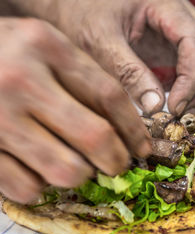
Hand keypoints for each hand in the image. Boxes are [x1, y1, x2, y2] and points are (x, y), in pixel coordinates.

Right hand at [0, 18, 150, 202]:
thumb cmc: (6, 53)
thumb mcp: (45, 47)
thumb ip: (82, 79)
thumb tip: (124, 131)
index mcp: (45, 46)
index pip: (108, 95)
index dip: (134, 129)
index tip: (143, 148)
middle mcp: (20, 79)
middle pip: (95, 137)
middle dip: (116, 160)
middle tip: (117, 165)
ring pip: (66, 170)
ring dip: (80, 174)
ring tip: (75, 164)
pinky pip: (27, 187)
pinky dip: (41, 185)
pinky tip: (38, 168)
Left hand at [9, 0, 194, 114]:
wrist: (78, 7)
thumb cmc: (83, 16)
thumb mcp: (99, 42)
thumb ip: (127, 72)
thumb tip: (155, 108)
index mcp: (164, 5)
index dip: (192, 78)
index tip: (175, 107)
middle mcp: (184, 13)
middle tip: (185, 112)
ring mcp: (186, 28)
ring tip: (186, 108)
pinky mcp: (181, 44)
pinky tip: (181, 98)